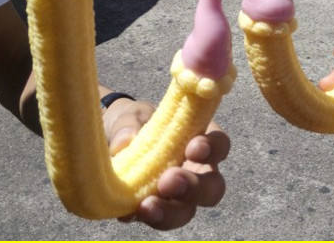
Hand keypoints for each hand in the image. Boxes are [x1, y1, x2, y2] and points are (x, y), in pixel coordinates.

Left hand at [102, 99, 229, 229]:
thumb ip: (128, 124)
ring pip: (188, 210)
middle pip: (213, 186)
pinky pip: (159, 219)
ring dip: (172, 211)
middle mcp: (196, 170)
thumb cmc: (133, 122)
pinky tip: (131, 211)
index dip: (213, 148)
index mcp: (199, 139)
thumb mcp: (129, 114)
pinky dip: (148, 216)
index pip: (220, 144)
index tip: (193, 149)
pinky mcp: (156, 210)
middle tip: (169, 181)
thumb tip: (124, 142)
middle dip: (195, 187)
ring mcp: (177, 195)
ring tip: (148, 205)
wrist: (113, 141)